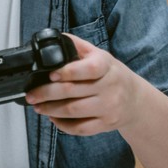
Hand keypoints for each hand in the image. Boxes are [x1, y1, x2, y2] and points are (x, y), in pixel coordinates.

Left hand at [24, 33, 141, 135]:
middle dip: (46, 94)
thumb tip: (54, 39)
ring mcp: (109, 107)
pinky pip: (81, 128)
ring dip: (50, 109)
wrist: (135, 99)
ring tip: (38, 106)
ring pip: (73, 111)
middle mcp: (110, 87)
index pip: (89, 68)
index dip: (68, 72)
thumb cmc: (112, 75)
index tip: (50, 74)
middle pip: (73, 92)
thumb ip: (77, 46)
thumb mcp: (99, 55)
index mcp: (106, 66)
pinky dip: (63, 125)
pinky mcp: (106, 124)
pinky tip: (53, 118)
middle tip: (31, 95)